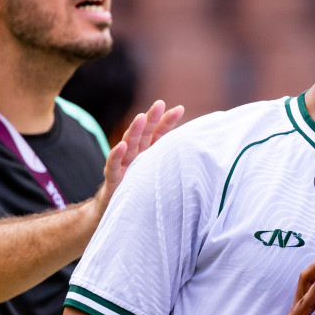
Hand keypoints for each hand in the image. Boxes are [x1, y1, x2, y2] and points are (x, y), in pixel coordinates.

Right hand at [94, 100, 184, 214]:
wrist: (116, 211)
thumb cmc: (141, 192)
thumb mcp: (159, 177)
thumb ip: (173, 166)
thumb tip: (202, 159)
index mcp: (148, 154)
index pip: (159, 135)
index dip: (167, 122)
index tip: (179, 108)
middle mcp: (135, 156)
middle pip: (144, 134)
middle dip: (151, 118)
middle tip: (159, 103)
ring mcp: (123, 166)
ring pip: (129, 145)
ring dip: (135, 130)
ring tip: (141, 117)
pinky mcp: (112, 180)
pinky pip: (113, 165)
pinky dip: (116, 155)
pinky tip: (121, 145)